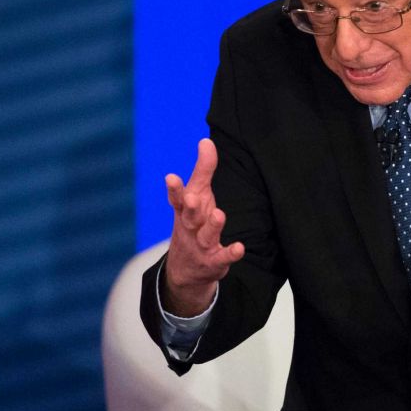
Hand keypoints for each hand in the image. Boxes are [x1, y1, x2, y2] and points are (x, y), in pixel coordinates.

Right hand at [162, 139, 244, 316]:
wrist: (186, 269)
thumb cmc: (193, 222)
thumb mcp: (197, 195)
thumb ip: (203, 169)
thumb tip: (206, 141)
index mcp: (185, 211)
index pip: (177, 198)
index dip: (174, 189)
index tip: (171, 177)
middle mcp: (191, 227)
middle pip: (189, 216)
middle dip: (191, 207)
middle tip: (193, 198)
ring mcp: (202, 245)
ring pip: (206, 235)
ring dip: (212, 226)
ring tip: (219, 215)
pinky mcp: (214, 260)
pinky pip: (223, 257)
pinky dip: (230, 253)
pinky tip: (239, 247)